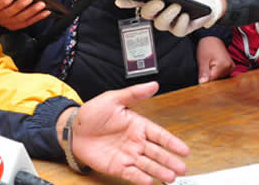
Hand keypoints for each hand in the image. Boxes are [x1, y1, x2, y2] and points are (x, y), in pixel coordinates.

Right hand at [0, 0, 50, 29]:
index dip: (2, 2)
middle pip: (10, 12)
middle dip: (20, 5)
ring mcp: (7, 23)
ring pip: (21, 18)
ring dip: (32, 11)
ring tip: (41, 4)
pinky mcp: (16, 26)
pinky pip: (28, 22)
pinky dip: (38, 17)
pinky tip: (46, 12)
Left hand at [67, 82, 189, 184]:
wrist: (74, 129)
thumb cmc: (92, 113)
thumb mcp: (112, 99)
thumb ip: (133, 94)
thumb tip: (153, 84)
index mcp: (138, 125)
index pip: (159, 135)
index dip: (172, 143)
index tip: (184, 150)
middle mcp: (136, 142)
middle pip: (157, 153)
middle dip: (170, 161)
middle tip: (182, 169)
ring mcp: (127, 155)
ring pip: (148, 165)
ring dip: (159, 171)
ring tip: (170, 178)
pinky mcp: (117, 167)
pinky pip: (132, 174)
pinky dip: (140, 178)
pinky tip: (149, 181)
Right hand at [115, 0, 226, 36]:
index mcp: (151, 0)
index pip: (134, 2)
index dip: (126, 2)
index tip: (120, 0)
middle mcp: (157, 13)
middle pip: (147, 14)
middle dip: (151, 8)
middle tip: (160, 1)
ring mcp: (168, 23)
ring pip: (161, 25)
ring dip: (167, 15)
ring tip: (177, 6)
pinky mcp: (181, 29)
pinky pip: (177, 31)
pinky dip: (180, 23)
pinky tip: (185, 15)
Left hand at [196, 37, 233, 83]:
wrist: (212, 38)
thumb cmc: (206, 47)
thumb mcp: (202, 60)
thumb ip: (203, 72)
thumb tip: (203, 83)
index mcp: (224, 65)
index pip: (213, 80)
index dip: (206, 79)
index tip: (201, 77)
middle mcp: (230, 67)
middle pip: (217, 79)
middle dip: (209, 77)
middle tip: (204, 69)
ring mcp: (231, 67)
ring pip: (220, 77)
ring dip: (213, 74)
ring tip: (208, 66)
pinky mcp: (230, 66)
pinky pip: (222, 73)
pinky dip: (216, 72)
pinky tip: (212, 67)